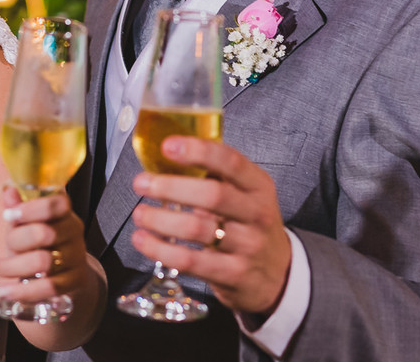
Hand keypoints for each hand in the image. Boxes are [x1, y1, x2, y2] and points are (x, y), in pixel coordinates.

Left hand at [0, 186, 90, 306]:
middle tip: (3, 244)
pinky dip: (21, 292)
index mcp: (63, 212)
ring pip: (43, 262)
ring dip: (11, 267)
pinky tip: (1, 293)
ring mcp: (76, 257)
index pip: (57, 203)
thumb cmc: (37, 243)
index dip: (32, 209)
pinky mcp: (75, 281)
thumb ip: (17, 207)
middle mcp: (73, 232)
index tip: (7, 216)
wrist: (60, 274)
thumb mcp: (26, 223)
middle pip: (44, 233)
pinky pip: (48, 288)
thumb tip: (8, 190)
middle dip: (16, 240)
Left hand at [130, 135, 290, 317]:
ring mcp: (247, 246)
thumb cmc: (249, 224)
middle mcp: (257, 214)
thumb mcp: (245, 195)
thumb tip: (167, 152)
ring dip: (160, 219)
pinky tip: (143, 240)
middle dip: (171, 187)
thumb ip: (215, 175)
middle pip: (212, 195)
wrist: (279, 274)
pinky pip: (191, 261)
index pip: (231, 162)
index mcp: (258, 186)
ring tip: (140, 214)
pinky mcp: (233, 274)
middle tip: (142, 183)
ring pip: (197, 229)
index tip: (168, 146)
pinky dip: (160, 249)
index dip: (199, 151)